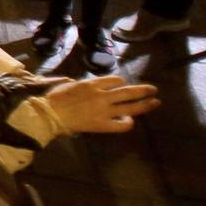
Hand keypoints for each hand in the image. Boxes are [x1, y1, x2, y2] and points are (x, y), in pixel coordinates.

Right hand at [43, 75, 159, 133]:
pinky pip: (122, 124)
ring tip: (155, 102)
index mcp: (93, 84)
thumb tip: (85, 84)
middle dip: (143, 90)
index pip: (116, 80)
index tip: (123, 85)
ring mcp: (104, 110)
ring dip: (145, 104)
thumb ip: (82, 84)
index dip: (122, 82)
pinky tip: (129, 120)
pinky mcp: (102, 124)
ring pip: (130, 106)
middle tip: (154, 89)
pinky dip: (128, 122)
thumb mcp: (69, 83)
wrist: (50, 114)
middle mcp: (102, 95)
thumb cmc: (55, 98)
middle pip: (129, 91)